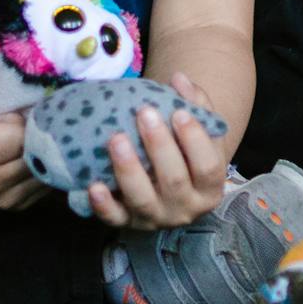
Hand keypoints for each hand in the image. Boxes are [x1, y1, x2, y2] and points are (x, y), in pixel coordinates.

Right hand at [0, 78, 49, 209]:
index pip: (20, 135)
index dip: (18, 120)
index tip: (4, 116)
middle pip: (35, 153)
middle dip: (32, 135)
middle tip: (16, 127)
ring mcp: (4, 201)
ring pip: (43, 169)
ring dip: (39, 152)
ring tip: (20, 142)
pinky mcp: (16, 207)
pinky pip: (44, 183)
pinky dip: (41, 167)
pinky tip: (26, 156)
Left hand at [87, 74, 229, 230]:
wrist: (164, 187)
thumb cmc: (183, 153)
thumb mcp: (196, 133)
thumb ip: (194, 105)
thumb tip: (179, 79)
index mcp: (209, 187)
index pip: (208, 167)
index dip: (195, 140)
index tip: (179, 112)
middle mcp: (185, 208)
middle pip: (174, 181)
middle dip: (159, 146)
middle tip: (144, 113)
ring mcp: (155, 218)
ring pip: (142, 200)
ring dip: (129, 169)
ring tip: (116, 139)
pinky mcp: (127, 224)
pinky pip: (114, 218)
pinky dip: (103, 205)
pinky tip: (93, 185)